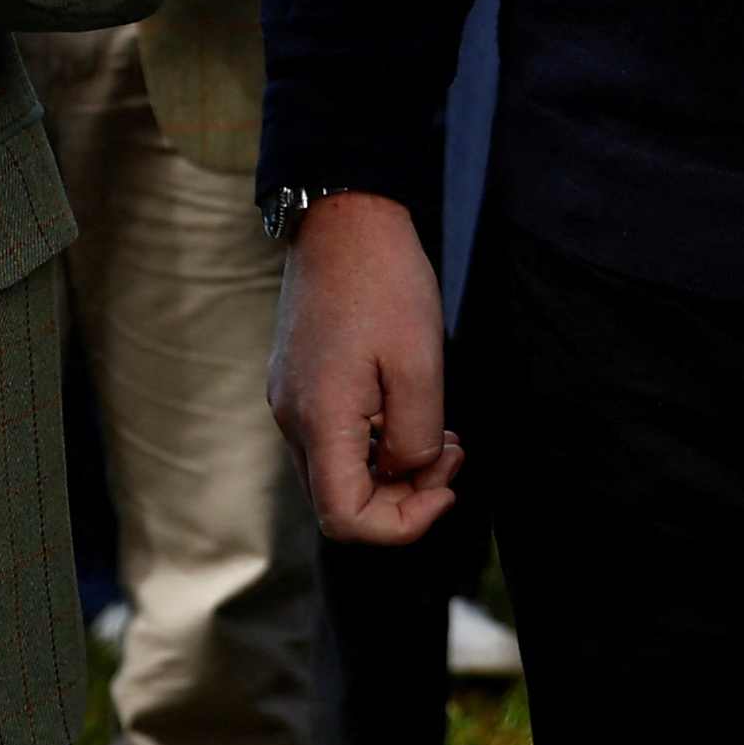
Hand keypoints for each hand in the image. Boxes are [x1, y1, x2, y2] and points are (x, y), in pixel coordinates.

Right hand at [271, 191, 462, 544]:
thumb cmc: (384, 282)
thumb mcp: (421, 365)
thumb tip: (409, 471)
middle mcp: (293, 420)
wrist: (344, 219)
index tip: (445, 486)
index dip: (402, 525)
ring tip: (441, 433)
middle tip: (452, 455)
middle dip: (404, 497)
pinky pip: (334, 439)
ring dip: (393, 470)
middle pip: (340, 503)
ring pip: (339, 472)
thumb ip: (416, 437)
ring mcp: (291, 402)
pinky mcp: (298, 384)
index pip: (346, 520)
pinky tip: (408, 411)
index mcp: (320, 419)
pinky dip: (375, 443)